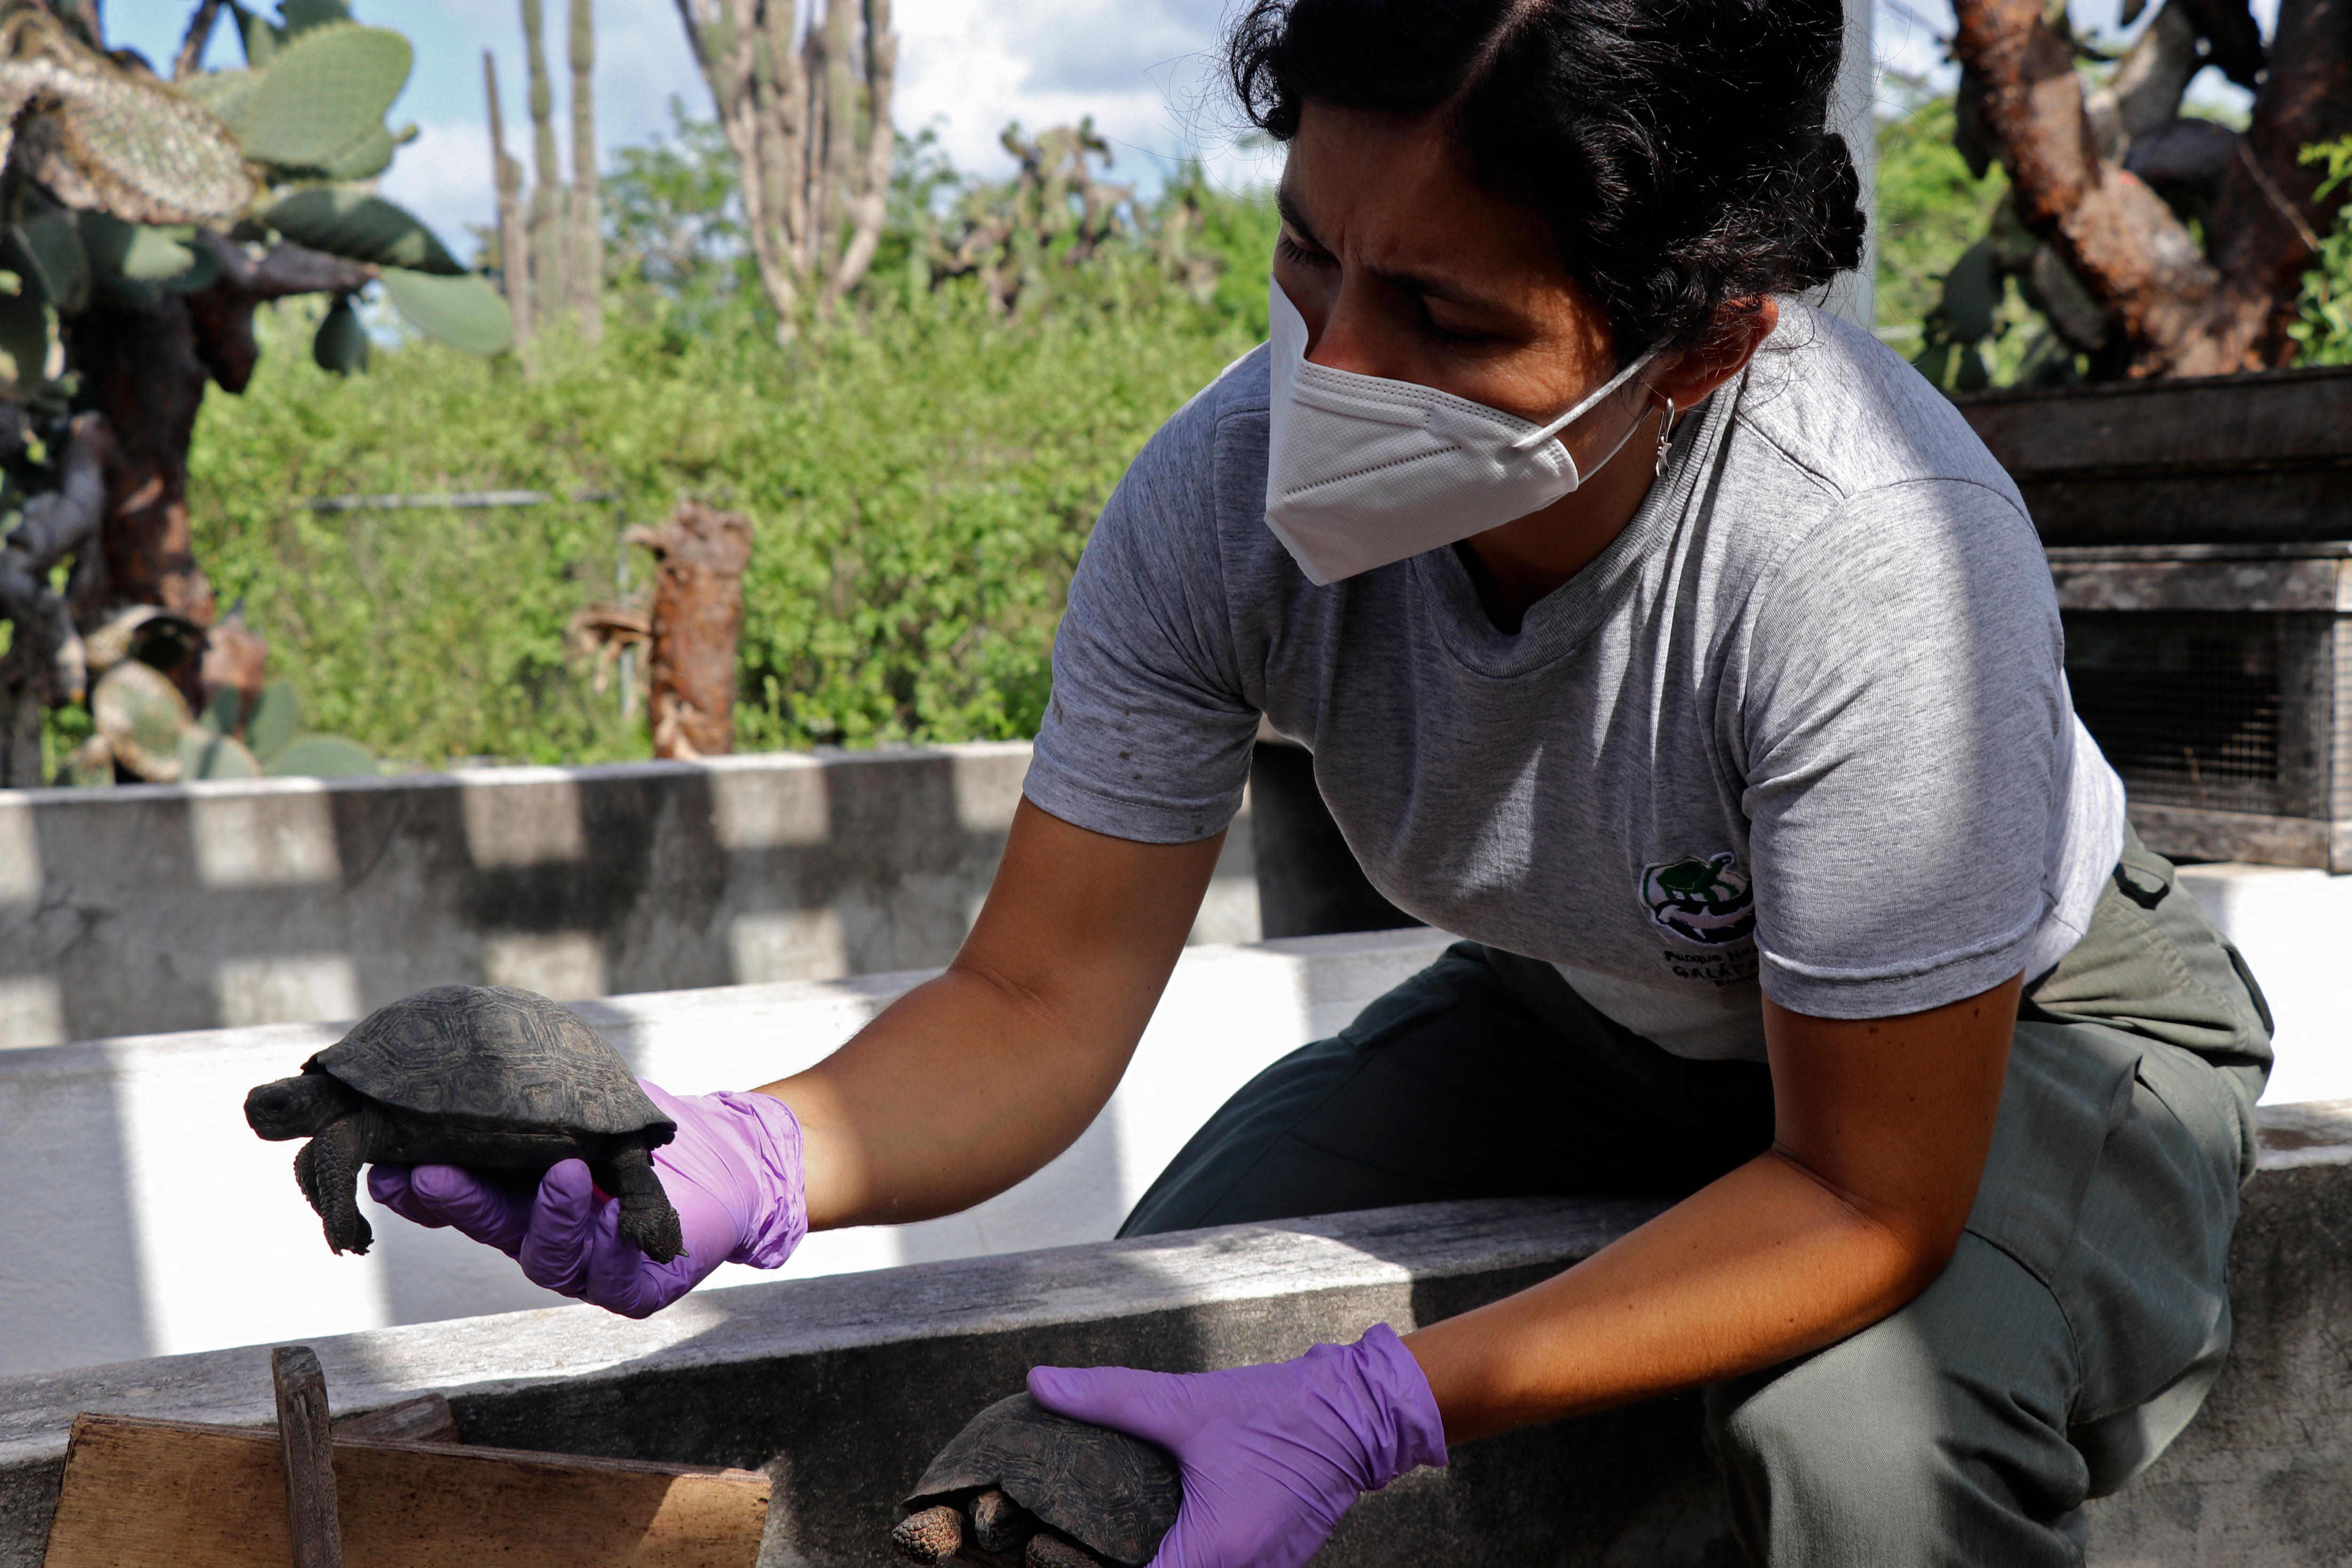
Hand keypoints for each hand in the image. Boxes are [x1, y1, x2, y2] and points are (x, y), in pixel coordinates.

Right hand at [366, 1082, 805, 1318]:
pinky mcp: (633, 1285)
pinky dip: (597, 1230)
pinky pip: (609, 1266)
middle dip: (456, 1202)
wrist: (723, 1161)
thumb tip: (431, 1052)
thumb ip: (513, 1095)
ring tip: (553, 1172)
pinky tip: (583, 1185)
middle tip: (425, 1176)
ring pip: (544, 1251)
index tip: (385, 1167)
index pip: (453, 1198)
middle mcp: (536, 1234)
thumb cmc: (635, 1126)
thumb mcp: (570, 1103)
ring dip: (540, 1214)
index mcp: (511, 1196)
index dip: (418, 1188)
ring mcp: (584, 1264)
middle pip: (486, 1225)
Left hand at [1026, 1325, 1446, 1567]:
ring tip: (1123, 1546)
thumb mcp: (1186, 1402)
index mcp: (1214, 1549)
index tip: (1063, 1559)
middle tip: (1087, 1550)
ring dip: (1166, 1564)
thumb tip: (1039, 1382)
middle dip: (1127, 1567)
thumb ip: (1109, 1397)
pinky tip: (1175, 1535)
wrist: (1358, 1414)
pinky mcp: (1279, 1565)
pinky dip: (1199, 1561)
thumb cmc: (1276, 1411)